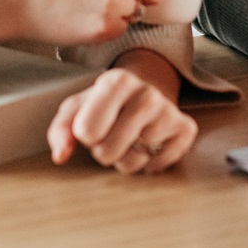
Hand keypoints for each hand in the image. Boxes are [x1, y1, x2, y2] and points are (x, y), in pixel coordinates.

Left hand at [49, 66, 198, 173]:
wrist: (146, 92)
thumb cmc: (104, 105)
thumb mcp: (77, 109)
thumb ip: (61, 130)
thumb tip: (61, 156)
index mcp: (116, 81)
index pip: (87, 132)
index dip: (86, 137)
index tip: (92, 126)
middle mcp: (146, 93)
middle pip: (108, 152)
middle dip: (104, 151)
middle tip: (111, 135)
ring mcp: (169, 110)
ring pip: (134, 161)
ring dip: (127, 157)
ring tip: (130, 139)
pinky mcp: (186, 129)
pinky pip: (158, 165)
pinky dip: (150, 164)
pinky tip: (149, 146)